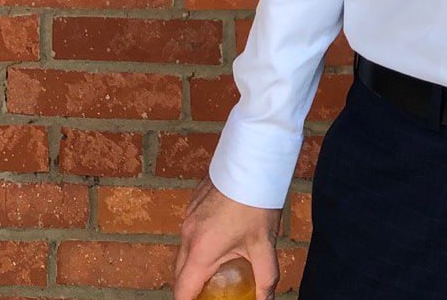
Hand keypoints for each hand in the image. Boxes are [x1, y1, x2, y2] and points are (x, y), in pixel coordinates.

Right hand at [173, 175, 282, 299]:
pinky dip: (198, 241)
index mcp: (201, 251)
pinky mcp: (193, 202)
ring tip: (215, 269)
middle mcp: (188, 235)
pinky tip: (220, 238)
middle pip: (180, 273)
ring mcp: (188, 216)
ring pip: (184, 250)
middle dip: (191, 287)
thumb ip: (265, 277)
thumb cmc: (257, 202)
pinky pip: (190, 230)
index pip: (182, 292)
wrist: (253, 160)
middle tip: (209, 293)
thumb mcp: (265, 244)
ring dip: (194, 263)